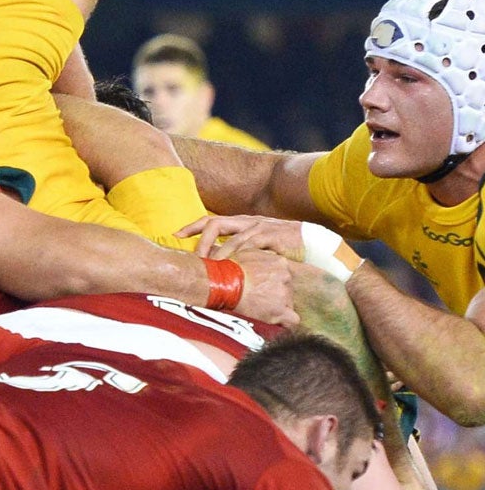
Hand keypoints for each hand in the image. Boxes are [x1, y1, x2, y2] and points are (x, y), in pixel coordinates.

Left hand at [182, 214, 302, 260]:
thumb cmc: (283, 248)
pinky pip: (250, 244)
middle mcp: (248, 222)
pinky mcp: (272, 236)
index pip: (212, 221)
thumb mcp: (257, 249)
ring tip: (209, 268)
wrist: (314, 244)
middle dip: (199, 240)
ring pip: (230, 237)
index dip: (192, 226)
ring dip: (217, 253)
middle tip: (192, 258)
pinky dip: (238, 255)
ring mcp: (260, 228)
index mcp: (242, 223)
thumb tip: (218, 266)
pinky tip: (232, 266)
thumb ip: (239, 253)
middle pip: (215, 224)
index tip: (176, 235)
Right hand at [230, 248, 298, 327]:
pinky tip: (274, 322)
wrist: (221, 284)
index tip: (263, 288)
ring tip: (259, 310)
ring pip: (288, 304)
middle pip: (287, 290)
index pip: (285, 276)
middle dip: (275, 296)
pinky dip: (283, 323)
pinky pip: (291, 320)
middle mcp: (286, 277)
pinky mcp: (280, 311)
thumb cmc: (229, 270)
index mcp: (280, 263)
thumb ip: (262, 257)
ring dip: (276, 308)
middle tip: (258, 300)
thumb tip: (265, 258)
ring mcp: (284, 294)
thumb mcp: (247, 253)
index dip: (273, 284)